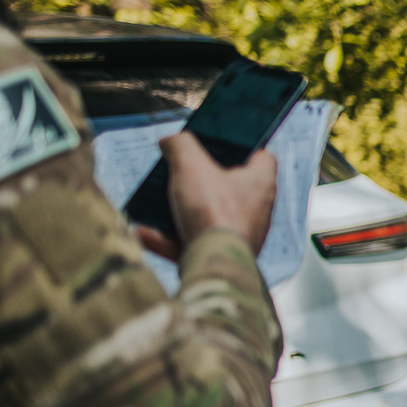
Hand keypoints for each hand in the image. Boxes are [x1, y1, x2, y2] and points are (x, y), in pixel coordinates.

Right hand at [134, 131, 278, 261]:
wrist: (213, 266)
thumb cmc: (214, 214)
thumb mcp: (191, 166)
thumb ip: (181, 145)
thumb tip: (170, 140)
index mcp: (260, 183)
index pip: (262, 156)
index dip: (243, 146)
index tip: (220, 143)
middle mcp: (256, 211)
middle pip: (229, 187)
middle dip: (201, 180)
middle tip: (180, 172)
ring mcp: (240, 236)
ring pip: (207, 217)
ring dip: (180, 211)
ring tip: (157, 201)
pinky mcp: (221, 257)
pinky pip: (191, 243)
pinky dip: (167, 239)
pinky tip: (144, 232)